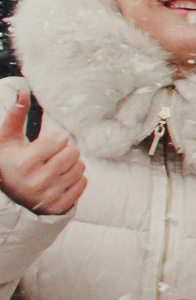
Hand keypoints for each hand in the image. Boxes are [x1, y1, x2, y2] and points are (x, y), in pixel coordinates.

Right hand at [0, 90, 83, 215]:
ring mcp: (49, 196)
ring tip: (54, 168)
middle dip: (64, 151)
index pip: (60, 139)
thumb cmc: (9, 161)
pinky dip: (75, 179)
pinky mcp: (60, 206)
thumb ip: (15, 116)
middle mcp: (37, 182)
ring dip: (71, 164)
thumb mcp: (7, 140)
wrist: (8, 194)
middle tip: (50, 157)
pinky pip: (83, 183)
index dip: (54, 139)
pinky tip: (59, 180)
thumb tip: (22, 92)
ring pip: (80, 167)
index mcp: (24, 164)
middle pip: (74, 153)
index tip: (43, 146)